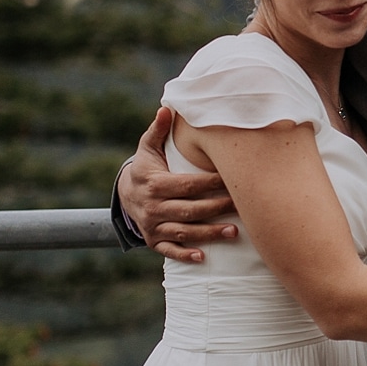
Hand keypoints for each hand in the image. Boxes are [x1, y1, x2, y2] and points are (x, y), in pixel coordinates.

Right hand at [122, 108, 237, 263]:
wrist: (124, 194)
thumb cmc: (147, 167)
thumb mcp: (148, 148)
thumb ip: (158, 130)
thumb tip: (167, 108)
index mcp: (154, 184)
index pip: (187, 185)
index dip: (210, 183)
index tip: (231, 179)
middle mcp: (152, 207)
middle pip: (189, 209)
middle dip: (216, 208)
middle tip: (242, 205)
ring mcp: (152, 226)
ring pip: (183, 232)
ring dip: (208, 234)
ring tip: (233, 232)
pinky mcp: (153, 241)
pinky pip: (169, 251)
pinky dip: (185, 255)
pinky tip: (203, 257)